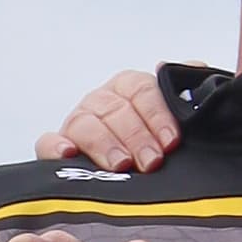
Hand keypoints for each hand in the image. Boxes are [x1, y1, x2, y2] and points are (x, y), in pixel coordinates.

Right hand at [35, 67, 188, 171]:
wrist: (140, 175)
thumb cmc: (160, 144)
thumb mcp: (181, 118)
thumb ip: (188, 91)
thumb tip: (195, 66)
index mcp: (131, 88)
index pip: (142, 90)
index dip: (158, 114)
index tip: (172, 140)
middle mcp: (103, 102)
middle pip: (115, 108)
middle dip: (136, 135)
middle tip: (152, 161)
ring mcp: (79, 123)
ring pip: (85, 123)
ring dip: (104, 143)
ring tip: (121, 165)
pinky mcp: (58, 148)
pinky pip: (47, 142)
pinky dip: (55, 146)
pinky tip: (69, 154)